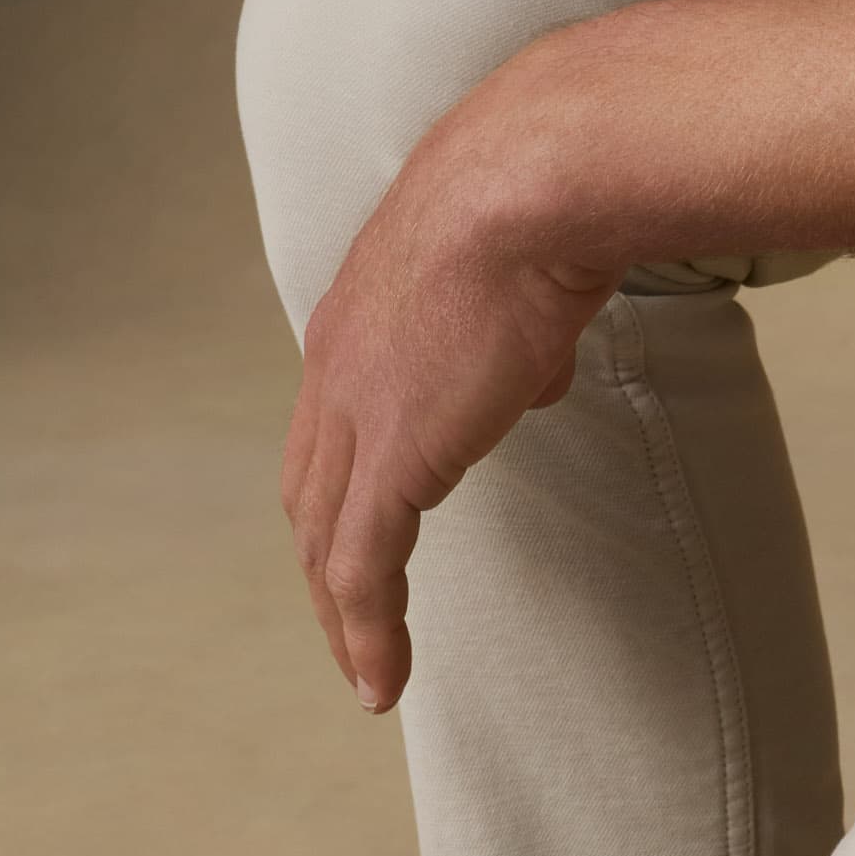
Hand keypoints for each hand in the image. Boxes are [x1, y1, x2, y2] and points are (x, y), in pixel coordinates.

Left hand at [281, 96, 617, 714]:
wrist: (536, 175)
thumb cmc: (545, 189)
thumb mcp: (518, 258)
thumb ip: (514, 320)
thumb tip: (537, 371)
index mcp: (360, 306)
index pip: (333, 413)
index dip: (344, 472)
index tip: (372, 518)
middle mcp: (336, 361)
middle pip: (309, 486)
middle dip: (325, 556)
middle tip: (352, 615)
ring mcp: (356, 411)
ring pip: (325, 539)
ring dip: (339, 611)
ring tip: (366, 667)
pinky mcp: (391, 458)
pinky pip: (364, 571)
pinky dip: (368, 632)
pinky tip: (384, 680)